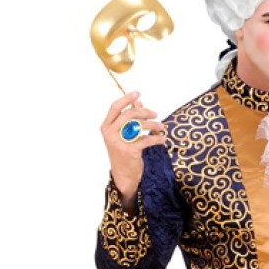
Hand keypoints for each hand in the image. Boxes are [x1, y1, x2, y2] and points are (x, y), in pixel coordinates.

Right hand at [100, 91, 164, 210]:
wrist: (123, 175)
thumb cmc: (124, 152)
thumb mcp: (123, 135)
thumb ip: (129, 119)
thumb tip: (139, 102)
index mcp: (106, 127)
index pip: (115, 107)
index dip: (127, 98)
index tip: (138, 93)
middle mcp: (109, 133)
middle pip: (128, 114)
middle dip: (144, 112)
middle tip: (155, 114)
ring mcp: (118, 142)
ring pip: (138, 125)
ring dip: (153, 124)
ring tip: (161, 126)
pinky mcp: (129, 151)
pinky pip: (145, 140)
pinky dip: (156, 138)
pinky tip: (162, 139)